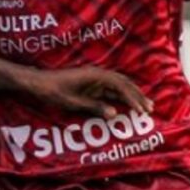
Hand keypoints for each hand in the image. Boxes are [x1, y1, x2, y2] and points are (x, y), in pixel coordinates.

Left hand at [29, 66, 152, 118]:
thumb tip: (115, 114)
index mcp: (95, 76)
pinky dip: (121, 98)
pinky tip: (128, 105)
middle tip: (150, 109)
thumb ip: (94, 107)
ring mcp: (95, 79)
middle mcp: (97, 75)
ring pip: (119, 86)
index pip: (120, 86)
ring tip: (144, 107)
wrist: (39, 83)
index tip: (141, 110)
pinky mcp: (91, 84)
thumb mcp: (73, 102)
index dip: (133, 98)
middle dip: (138, 96)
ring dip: (132, 96)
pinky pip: (110, 90)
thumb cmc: (53, 91)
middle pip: (123, 84)